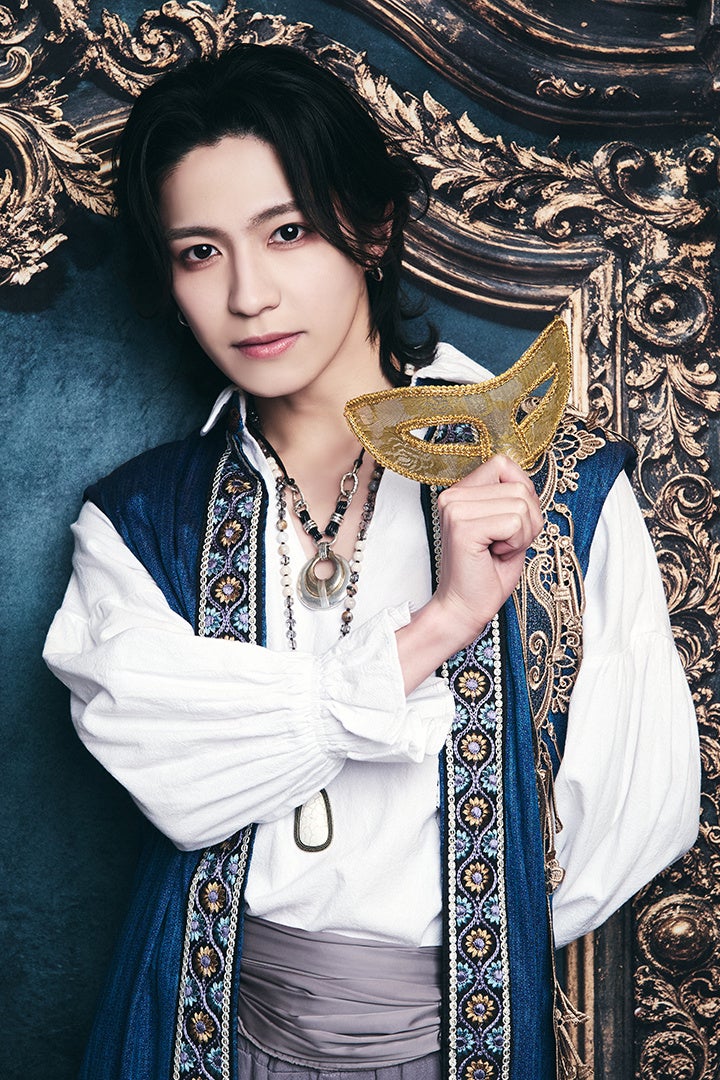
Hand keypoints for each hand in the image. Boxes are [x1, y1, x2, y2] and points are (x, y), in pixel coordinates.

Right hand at [432, 454, 542, 647]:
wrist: (465, 608)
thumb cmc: (488, 572)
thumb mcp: (507, 526)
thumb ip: (514, 496)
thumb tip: (527, 480)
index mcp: (461, 491)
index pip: (504, 463)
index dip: (521, 494)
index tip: (507, 525)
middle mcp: (453, 494)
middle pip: (519, 487)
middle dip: (527, 520)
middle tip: (504, 544)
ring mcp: (455, 509)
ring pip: (521, 504)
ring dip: (522, 535)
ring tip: (499, 550)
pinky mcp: (462, 527)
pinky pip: (514, 523)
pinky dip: (516, 544)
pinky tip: (496, 555)